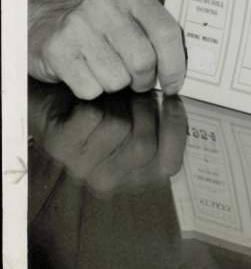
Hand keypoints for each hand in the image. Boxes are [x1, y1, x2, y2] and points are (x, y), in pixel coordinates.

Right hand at [28, 0, 185, 99]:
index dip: (175, 65)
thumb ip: (154, 34)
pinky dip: (90, 89)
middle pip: (143, 61)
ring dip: (114, 84)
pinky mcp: (58, 48)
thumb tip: (178, 71)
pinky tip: (84, 71)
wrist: (41, 20)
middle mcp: (105, 4)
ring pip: (116, 79)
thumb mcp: (128, 15)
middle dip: (143, 80)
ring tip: (104, 68)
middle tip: (135, 80)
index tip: (174, 84)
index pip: (166, 32)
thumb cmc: (95, 25)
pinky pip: (89, 89)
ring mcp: (79, 25)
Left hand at [28, 82, 187, 195]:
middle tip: (138, 89)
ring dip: (119, 99)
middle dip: (145, 108)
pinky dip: (94, 97)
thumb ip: (163, 119)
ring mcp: (80, 166)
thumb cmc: (106, 104)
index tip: (171, 98)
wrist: (55, 96)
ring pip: (117, 128)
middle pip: (143, 146)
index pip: (169, 165)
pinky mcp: (59, 146)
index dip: (175, 128)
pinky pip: (91, 117)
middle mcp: (108, 179)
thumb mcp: (141, 116)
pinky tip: (91, 95)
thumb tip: (177, 101)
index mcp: (133, 176)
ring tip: (112, 92)